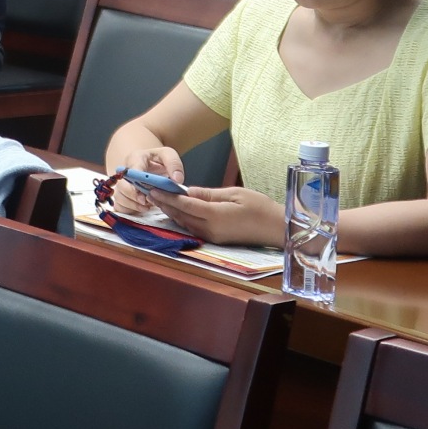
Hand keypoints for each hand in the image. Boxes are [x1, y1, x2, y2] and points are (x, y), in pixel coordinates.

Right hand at [110, 144, 188, 217]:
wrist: (150, 167)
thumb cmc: (157, 161)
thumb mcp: (168, 155)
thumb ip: (174, 164)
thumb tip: (177, 179)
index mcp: (135, 159)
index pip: (132, 169)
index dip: (137, 180)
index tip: (147, 187)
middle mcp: (124, 172)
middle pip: (122, 185)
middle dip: (134, 195)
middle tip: (147, 200)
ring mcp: (121, 185)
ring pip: (120, 197)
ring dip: (134, 204)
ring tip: (148, 205)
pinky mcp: (121, 197)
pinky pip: (120, 206)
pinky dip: (131, 209)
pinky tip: (143, 207)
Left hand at [157, 185, 280, 246]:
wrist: (277, 229)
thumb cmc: (260, 207)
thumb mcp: (234, 193)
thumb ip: (209, 194)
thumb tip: (188, 191)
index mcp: (215, 216)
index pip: (184, 205)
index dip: (167, 197)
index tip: (153, 188)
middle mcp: (210, 229)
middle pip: (181, 215)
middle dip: (165, 204)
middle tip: (149, 192)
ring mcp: (213, 237)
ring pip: (186, 223)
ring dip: (172, 212)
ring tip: (158, 200)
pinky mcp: (216, 240)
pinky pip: (194, 228)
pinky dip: (183, 219)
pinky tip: (177, 212)